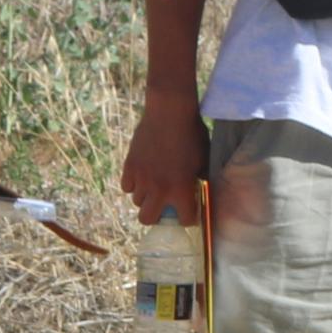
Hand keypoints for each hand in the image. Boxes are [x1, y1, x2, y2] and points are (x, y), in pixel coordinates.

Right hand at [118, 94, 206, 225]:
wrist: (170, 112)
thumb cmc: (192, 133)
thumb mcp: (204, 159)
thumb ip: (200, 178)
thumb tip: (198, 188)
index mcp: (181, 190)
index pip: (184, 221)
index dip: (188, 217)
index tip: (188, 211)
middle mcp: (159, 190)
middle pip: (147, 219)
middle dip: (155, 215)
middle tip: (163, 205)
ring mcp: (141, 179)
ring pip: (136, 201)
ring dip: (145, 197)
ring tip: (154, 184)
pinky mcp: (129, 166)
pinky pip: (126, 186)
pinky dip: (133, 184)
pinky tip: (142, 174)